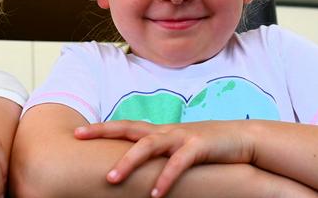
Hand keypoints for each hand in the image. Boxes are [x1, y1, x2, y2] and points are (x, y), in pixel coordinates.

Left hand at [75, 120, 254, 196]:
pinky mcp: (198, 147)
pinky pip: (178, 164)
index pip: (123, 126)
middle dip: (103, 131)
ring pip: (148, 144)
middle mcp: (165, 131)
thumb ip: (156, 155)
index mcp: (157, 131)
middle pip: (128, 128)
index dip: (100, 127)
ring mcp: (180, 137)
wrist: (241, 138)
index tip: (77, 131)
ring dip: (129, 161)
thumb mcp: (176, 148)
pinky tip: (155, 194)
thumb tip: (134, 165)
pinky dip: (166, 178)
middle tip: (79, 136)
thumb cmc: (203, 146)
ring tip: (112, 178)